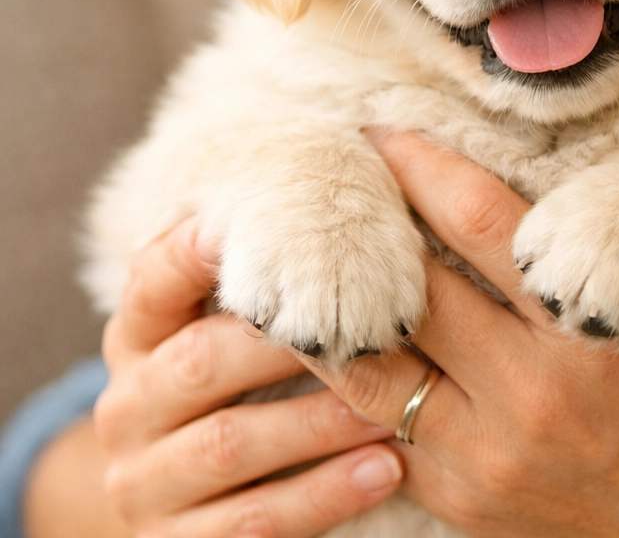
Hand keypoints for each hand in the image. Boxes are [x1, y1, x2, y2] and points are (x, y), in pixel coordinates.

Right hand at [90, 218, 402, 536]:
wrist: (188, 498)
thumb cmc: (237, 381)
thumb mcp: (231, 329)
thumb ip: (264, 281)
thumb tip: (343, 212)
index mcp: (137, 336)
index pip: (152, 281)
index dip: (194, 252)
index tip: (249, 228)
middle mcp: (127, 405)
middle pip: (200, 361)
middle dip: (288, 346)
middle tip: (368, 331)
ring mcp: (143, 481)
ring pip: (231, 445)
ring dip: (320, 424)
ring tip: (390, 406)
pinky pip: (253, 522)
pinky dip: (325, 495)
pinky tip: (386, 469)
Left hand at [304, 132, 618, 537]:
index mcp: (600, 334)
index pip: (485, 227)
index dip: (426, 169)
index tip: (386, 129)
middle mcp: (534, 392)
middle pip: (416, 286)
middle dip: (366, 222)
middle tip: (326, 172)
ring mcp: (493, 456)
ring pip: (380, 369)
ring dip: (337, 308)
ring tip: (299, 258)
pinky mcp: (474, 503)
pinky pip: (389, 435)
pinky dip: (353, 387)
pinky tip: (331, 345)